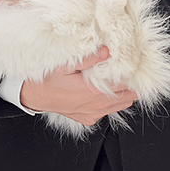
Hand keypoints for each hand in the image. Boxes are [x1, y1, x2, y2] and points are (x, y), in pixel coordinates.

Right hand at [19, 48, 138, 124]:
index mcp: (92, 92)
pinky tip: (106, 91)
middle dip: (132, 84)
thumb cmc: (48, 80)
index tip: (135, 65)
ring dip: (124, 93)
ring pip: (121, 105)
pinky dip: (112, 102)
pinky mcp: (89, 118)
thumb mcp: (64, 65)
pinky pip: (108, 111)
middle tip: (131, 71)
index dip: (133, 75)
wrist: (34, 97)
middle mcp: (96, 106)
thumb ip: (87, 59)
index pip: (126, 85)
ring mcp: (93, 114)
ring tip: (120, 80)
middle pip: (128, 96)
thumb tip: (105, 51)